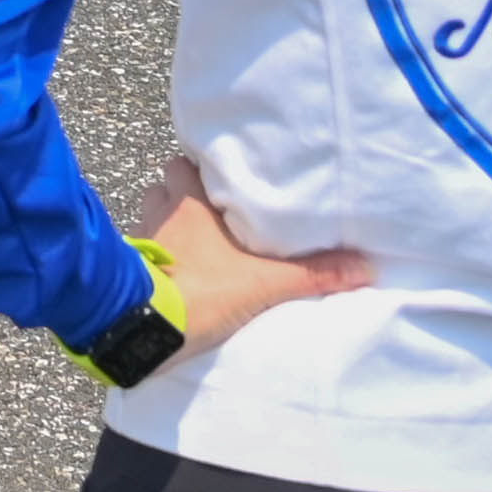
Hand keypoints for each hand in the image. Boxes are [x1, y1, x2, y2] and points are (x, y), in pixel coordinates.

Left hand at [134, 154, 372, 358]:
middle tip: (210, 210)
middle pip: (163, 186)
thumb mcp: (263, 284)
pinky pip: (139, 250)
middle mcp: (160, 213)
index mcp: (189, 203)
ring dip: (164, 223)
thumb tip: (364, 267)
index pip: (184, 164)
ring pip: (149, 216)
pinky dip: (152, 254)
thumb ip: (312, 274)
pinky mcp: (127, 269)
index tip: (220, 175)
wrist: (143, 326)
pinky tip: (171, 269)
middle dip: (180, 193)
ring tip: (191, 238)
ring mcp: (140, 240)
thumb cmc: (202, 292)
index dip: (200, 168)